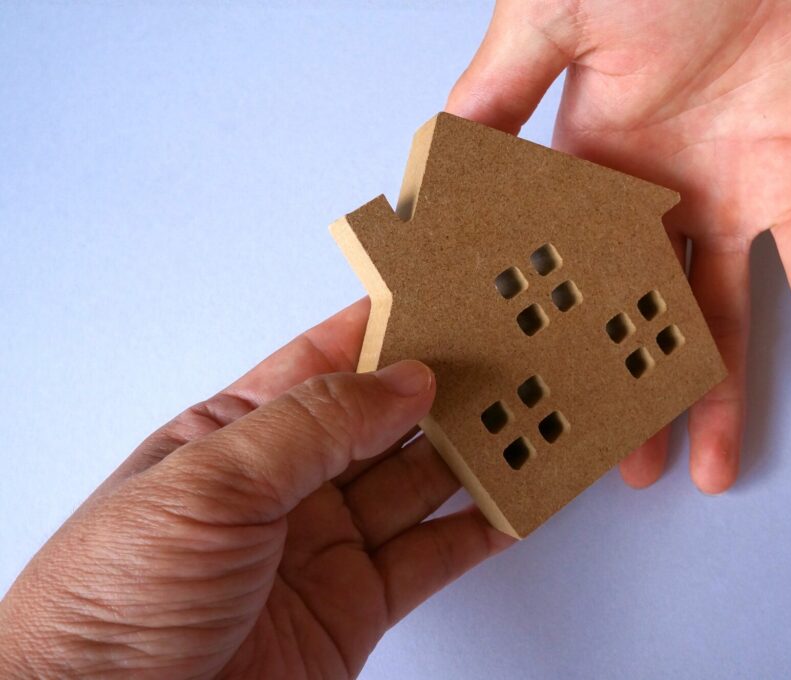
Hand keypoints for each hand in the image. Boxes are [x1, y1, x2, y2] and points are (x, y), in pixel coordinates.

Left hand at [0, 299, 511, 678]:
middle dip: (442, 390)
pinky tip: (510, 505)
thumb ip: (312, 426)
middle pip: (382, 421)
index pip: (324, 363)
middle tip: (504, 359)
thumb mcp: (210, 484)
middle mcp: (286, 486)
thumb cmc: (112, 600)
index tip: (443, 299)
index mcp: (236, 435)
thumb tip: (401, 381)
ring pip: (418, 485)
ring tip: (524, 421)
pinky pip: (431, 558)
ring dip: (470, 456)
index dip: (383, 328)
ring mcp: (324, 547)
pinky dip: (478, 531)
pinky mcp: (355, 608)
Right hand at [447, 0, 790, 492]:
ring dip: (716, 386)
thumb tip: (431, 153)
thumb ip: (498, 86)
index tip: (530, 386)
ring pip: (720, 309)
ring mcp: (731, 189)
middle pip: (636, 308)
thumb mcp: (555, 12)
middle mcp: (656, 188)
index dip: (547, 325)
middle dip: (625, 383)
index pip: (560, 260)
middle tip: (612, 457)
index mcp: (590, 154)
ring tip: (700, 464)